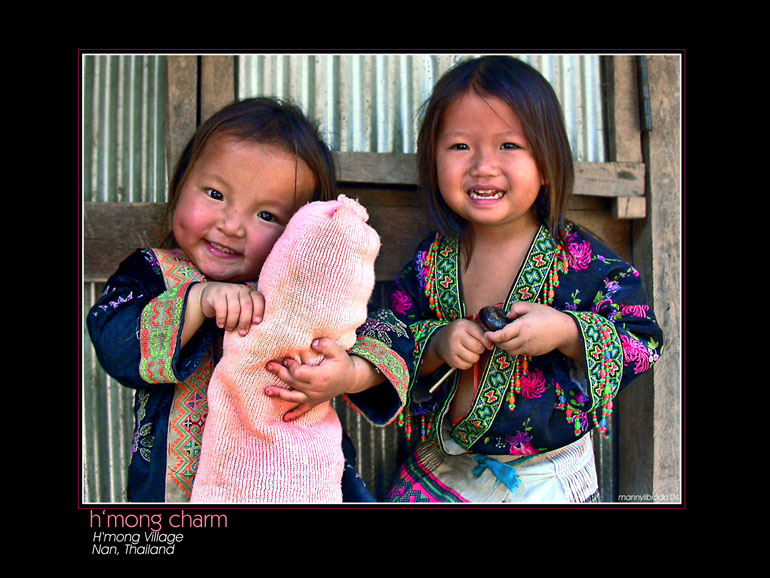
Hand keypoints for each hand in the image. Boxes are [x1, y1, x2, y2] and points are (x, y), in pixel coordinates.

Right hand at [197, 282, 264, 334]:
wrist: (209, 295)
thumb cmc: (229, 306)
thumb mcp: (240, 308)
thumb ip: (248, 314)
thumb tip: (255, 331)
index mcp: (250, 292)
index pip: (258, 299)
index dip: (259, 310)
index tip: (257, 322)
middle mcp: (241, 289)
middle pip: (246, 305)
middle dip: (245, 321)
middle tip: (242, 333)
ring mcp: (229, 289)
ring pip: (234, 308)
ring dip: (232, 322)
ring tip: (229, 329)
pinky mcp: (217, 294)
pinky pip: (221, 308)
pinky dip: (222, 318)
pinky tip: (220, 325)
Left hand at [264, 338, 380, 420]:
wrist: (351, 378)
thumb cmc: (342, 363)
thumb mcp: (337, 351)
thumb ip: (326, 345)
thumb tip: (313, 344)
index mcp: (320, 376)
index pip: (299, 373)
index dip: (291, 366)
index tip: (287, 358)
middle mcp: (315, 389)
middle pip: (293, 383)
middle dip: (280, 373)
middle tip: (269, 365)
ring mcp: (314, 397)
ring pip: (294, 397)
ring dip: (279, 393)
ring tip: (266, 390)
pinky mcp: (314, 401)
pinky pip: (303, 410)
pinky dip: (294, 414)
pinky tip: (285, 418)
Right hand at [429, 319, 493, 371]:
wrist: (440, 341)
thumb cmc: (459, 332)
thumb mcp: (468, 326)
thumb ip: (481, 330)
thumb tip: (494, 340)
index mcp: (463, 326)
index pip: (482, 336)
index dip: (488, 342)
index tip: (488, 344)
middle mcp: (456, 336)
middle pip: (478, 348)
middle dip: (481, 349)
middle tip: (477, 348)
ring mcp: (452, 349)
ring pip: (473, 358)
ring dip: (475, 357)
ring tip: (471, 352)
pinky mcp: (451, 360)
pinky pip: (466, 366)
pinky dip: (468, 363)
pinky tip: (465, 357)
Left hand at [484, 302, 581, 360]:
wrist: (565, 331)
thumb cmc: (549, 316)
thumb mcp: (532, 306)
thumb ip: (517, 308)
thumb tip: (508, 315)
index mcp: (522, 326)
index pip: (502, 335)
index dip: (492, 336)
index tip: (487, 333)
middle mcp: (524, 339)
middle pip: (504, 345)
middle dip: (496, 341)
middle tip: (494, 335)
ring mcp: (528, 348)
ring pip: (510, 351)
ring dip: (504, 346)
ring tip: (504, 338)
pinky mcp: (532, 353)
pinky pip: (518, 353)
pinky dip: (513, 349)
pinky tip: (515, 341)